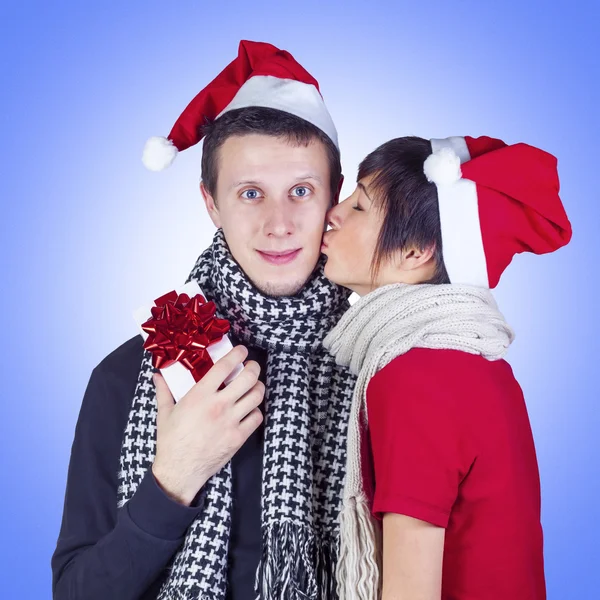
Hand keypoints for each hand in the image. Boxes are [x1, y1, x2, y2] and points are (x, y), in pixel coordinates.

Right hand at [151, 345, 263, 505]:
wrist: (179, 471)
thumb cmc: (170, 441)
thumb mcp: (164, 413)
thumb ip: (164, 391)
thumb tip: (157, 376)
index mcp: (200, 395)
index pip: (225, 366)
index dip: (237, 354)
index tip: (241, 351)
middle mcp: (218, 405)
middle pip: (248, 378)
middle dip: (254, 368)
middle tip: (251, 367)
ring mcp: (231, 421)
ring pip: (256, 396)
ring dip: (257, 388)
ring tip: (253, 386)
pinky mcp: (238, 437)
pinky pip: (256, 417)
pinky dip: (256, 411)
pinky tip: (249, 410)